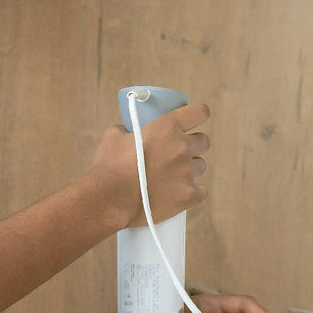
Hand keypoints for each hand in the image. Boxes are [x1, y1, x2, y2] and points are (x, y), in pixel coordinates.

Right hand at [88, 103, 210, 228]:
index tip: (196, 118)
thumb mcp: (114, 136)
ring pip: (200, 166)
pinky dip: (193, 192)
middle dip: (194, 145)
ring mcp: (187, 172)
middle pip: (203, 141)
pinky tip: (181, 193)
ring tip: (174, 176)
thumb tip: (129, 132)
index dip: (199, 114)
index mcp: (167, 127)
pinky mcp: (189, 195)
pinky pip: (202, 191)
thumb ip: (128, 129)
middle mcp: (182, 147)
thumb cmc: (109, 166)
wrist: (109, 200)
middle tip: (179, 152)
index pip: (199, 112)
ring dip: (190, 168)